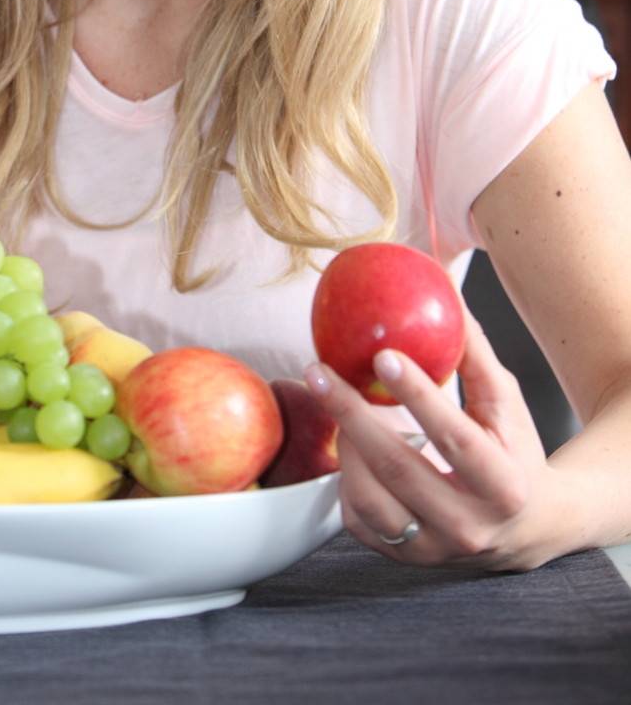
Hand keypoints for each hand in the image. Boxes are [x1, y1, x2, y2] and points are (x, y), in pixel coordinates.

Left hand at [303, 306, 561, 571]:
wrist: (529, 528)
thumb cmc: (515, 453)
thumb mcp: (506, 404)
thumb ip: (474, 353)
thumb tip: (444, 291)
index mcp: (503, 486)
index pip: (454, 436)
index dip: (416, 395)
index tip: (382, 354)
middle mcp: (469, 527)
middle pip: (398, 467)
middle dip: (351, 413)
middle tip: (319, 370)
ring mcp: (434, 549)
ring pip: (368, 498)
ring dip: (344, 444)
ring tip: (334, 401)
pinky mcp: (405, 557)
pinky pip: (357, 517)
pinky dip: (345, 476)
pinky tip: (348, 443)